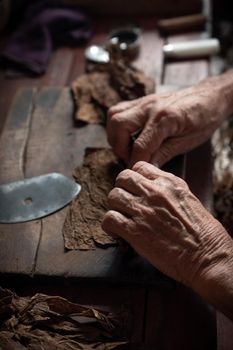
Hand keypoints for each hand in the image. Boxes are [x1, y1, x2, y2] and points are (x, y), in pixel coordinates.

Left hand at [102, 162, 232, 292]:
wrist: (207, 257)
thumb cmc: (202, 232)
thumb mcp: (187, 199)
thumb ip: (167, 190)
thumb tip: (150, 189)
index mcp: (169, 182)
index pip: (139, 167)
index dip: (134, 179)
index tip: (134, 190)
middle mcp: (154, 192)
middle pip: (122, 178)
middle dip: (122, 190)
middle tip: (125, 204)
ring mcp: (143, 210)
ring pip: (113, 196)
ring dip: (115, 207)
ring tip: (122, 218)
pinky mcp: (134, 230)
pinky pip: (109, 219)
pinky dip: (110, 225)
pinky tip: (118, 232)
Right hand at [107, 80, 226, 166]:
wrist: (209, 97)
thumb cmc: (204, 118)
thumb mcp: (188, 142)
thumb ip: (164, 154)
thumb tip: (146, 168)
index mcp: (166, 118)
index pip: (141, 145)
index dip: (135, 163)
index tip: (134, 173)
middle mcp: (151, 106)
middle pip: (119, 125)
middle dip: (119, 147)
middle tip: (129, 158)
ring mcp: (144, 101)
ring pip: (114, 115)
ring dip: (115, 135)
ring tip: (126, 147)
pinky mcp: (142, 101)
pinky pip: (119, 110)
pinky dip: (118, 125)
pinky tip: (128, 136)